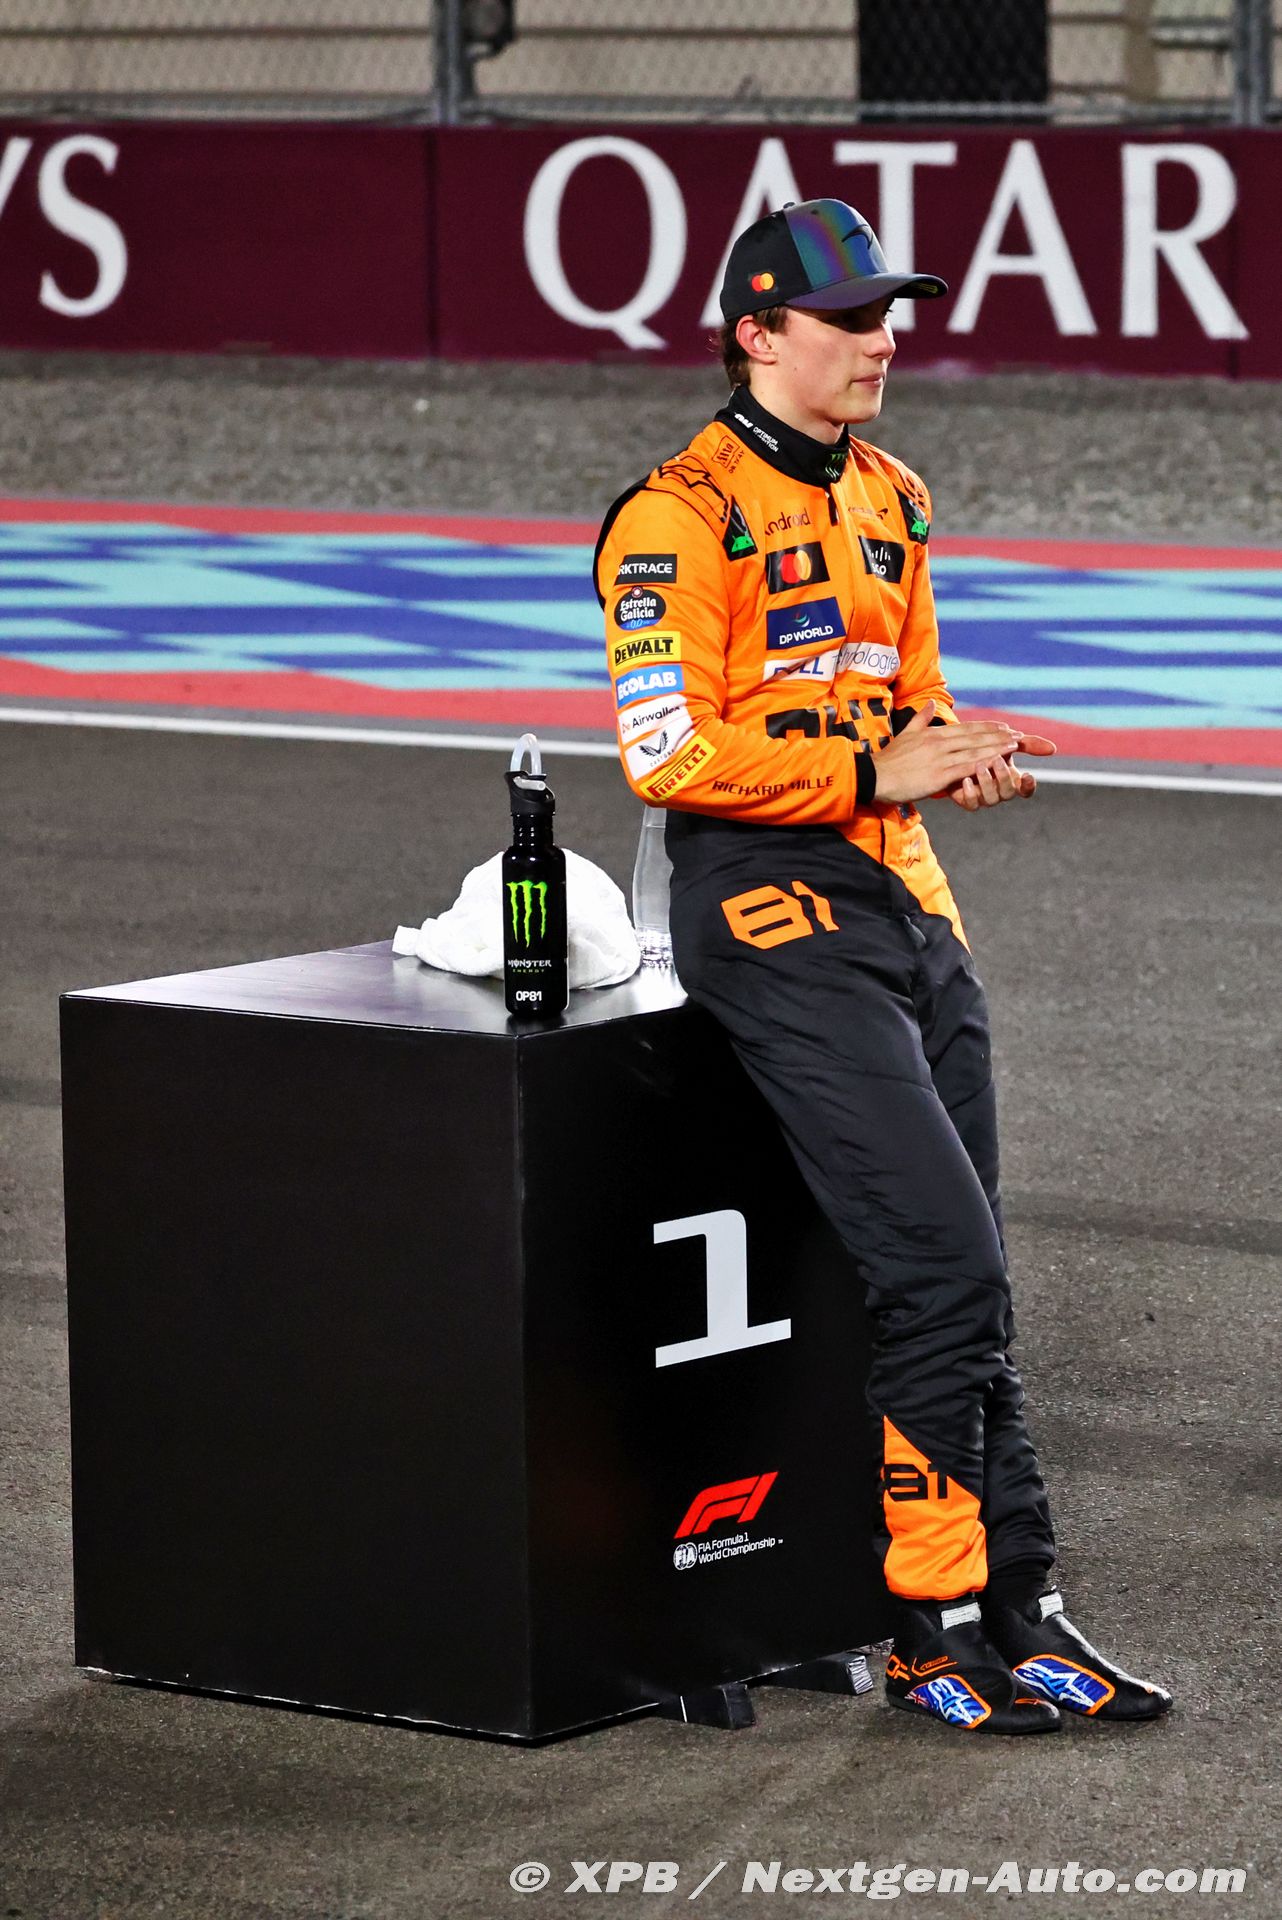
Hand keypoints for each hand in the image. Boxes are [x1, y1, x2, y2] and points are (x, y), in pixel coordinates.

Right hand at [873, 701, 1041, 806]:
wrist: (875, 776)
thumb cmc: (889, 760)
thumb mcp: (906, 734)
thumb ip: (920, 719)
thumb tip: (928, 703)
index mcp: (934, 734)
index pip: (966, 728)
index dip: (987, 727)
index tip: (1004, 726)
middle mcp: (939, 744)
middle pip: (975, 738)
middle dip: (999, 737)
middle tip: (1018, 736)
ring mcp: (940, 759)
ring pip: (974, 751)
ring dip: (996, 749)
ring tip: (1014, 747)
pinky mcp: (939, 776)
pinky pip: (965, 768)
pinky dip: (983, 764)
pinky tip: (997, 763)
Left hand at [947, 728, 1056, 809]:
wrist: (958, 753)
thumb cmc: (986, 747)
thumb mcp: (1007, 742)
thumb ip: (1028, 744)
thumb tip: (1053, 748)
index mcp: (1013, 780)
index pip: (1026, 790)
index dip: (1028, 786)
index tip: (1027, 775)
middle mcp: (1000, 791)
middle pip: (1008, 793)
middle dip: (1004, 777)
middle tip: (997, 760)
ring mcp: (984, 797)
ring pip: (991, 799)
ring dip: (987, 782)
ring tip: (979, 765)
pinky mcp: (967, 801)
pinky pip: (972, 804)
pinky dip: (970, 793)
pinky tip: (966, 779)